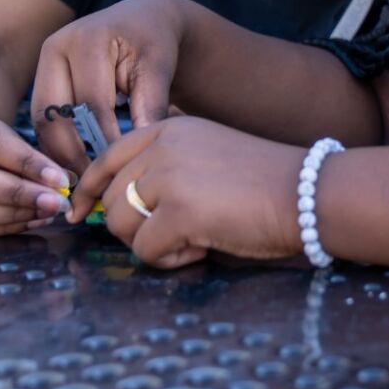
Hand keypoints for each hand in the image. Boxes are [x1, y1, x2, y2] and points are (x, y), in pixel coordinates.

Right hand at [32, 0, 188, 173]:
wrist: (142, 20)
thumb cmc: (154, 44)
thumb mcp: (158, 69)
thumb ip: (150, 108)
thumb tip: (135, 152)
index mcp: (87, 40)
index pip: (91, 103)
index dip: (104, 141)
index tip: (118, 171)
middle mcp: (56, 47)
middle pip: (53, 114)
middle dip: (72, 154)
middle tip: (92, 186)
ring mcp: (44, 61)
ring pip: (42, 121)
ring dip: (59, 154)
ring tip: (82, 182)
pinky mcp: (41, 77)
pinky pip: (43, 119)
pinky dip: (57, 144)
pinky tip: (75, 165)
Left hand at [68, 116, 303, 269]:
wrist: (307, 193)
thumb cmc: (264, 182)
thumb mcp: (208, 154)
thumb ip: (166, 167)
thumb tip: (118, 203)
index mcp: (169, 128)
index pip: (108, 157)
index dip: (90, 190)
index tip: (80, 213)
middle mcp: (163, 146)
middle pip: (112, 198)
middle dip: (132, 227)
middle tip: (172, 236)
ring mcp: (168, 176)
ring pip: (121, 225)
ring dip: (150, 244)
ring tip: (192, 239)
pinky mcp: (178, 212)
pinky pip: (145, 250)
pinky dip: (170, 260)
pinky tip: (201, 247)